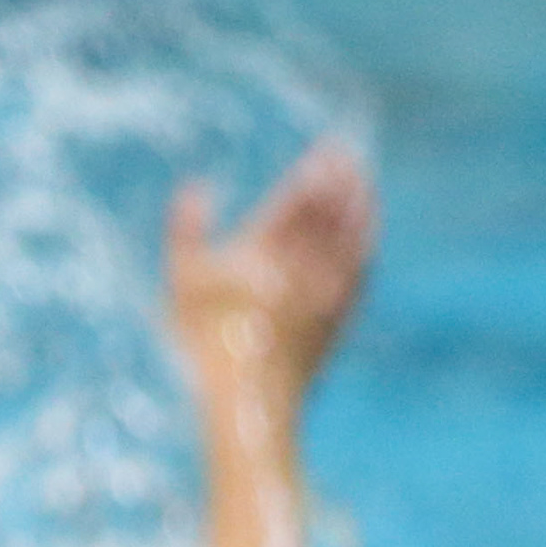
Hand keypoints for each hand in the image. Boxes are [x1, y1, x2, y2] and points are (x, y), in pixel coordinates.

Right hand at [168, 135, 375, 406]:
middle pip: (330, 213)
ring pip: (351, 239)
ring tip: (365, 184)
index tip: (329, 148)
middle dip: (342, 181)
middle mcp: (302, 265)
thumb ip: (186, 230)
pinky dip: (365, 247)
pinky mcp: (337, 317)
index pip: (298, 200)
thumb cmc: (202, 338)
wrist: (248, 397)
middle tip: (350, 155)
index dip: (315, 172)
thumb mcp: (177, 281)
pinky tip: (368, 238)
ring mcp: (325, 292)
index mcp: (261, 251)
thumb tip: (197, 187)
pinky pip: (360, 272)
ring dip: (361, 207)